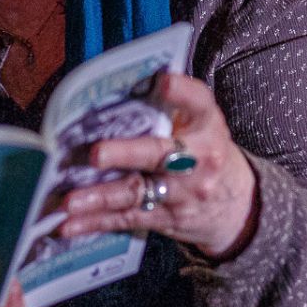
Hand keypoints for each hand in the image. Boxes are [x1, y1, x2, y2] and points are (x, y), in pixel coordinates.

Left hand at [59, 70, 259, 259]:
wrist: (236, 204)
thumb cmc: (205, 151)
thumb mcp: (201, 123)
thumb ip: (171, 106)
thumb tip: (119, 84)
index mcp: (206, 125)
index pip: (199, 104)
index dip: (182, 92)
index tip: (163, 82)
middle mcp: (197, 160)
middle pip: (159, 154)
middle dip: (125, 154)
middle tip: (96, 153)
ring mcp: (181, 194)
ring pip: (136, 192)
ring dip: (99, 197)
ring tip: (69, 201)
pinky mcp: (165, 218)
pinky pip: (126, 219)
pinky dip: (95, 223)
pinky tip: (69, 225)